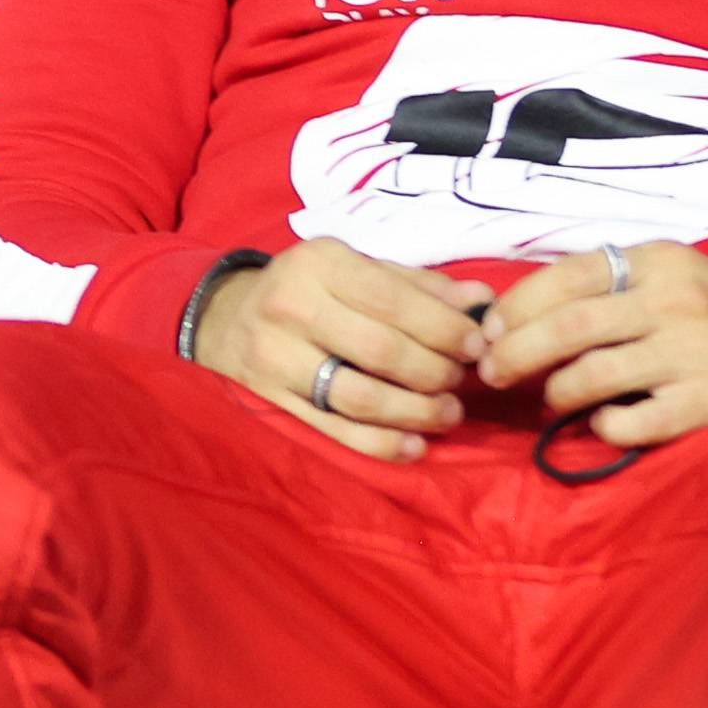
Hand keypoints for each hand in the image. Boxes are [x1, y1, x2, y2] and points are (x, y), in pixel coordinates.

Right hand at [191, 238, 494, 462]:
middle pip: (382, 351)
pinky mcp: (271, 402)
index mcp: (318, 263)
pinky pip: (337, 432)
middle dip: (436, 372)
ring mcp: (276, 358)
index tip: (478, 346)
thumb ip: (418, 285)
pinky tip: (416, 445)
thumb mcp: (354, 269)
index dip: (445, 328)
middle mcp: (291, 307)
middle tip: (462, 381)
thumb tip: (483, 301)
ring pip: (361, 397)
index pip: (393, 300)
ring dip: (417, 411)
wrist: (224, 318)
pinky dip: (383, 444)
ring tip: (448, 413)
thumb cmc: (307, 289)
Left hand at [478, 243, 707, 447]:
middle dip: (515, 353)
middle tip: (492, 373)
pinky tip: (602, 421)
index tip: (488, 330)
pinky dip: (602, 425)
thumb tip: (518, 311)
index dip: (517, 305)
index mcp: (660, 261)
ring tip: (549, 398)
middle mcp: (677, 301)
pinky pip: (631, 421)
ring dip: (554, 392)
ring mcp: (697, 354)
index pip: (568, 275)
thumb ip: (609, 284)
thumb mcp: (673, 274)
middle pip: (569, 328)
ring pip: (592, 375)